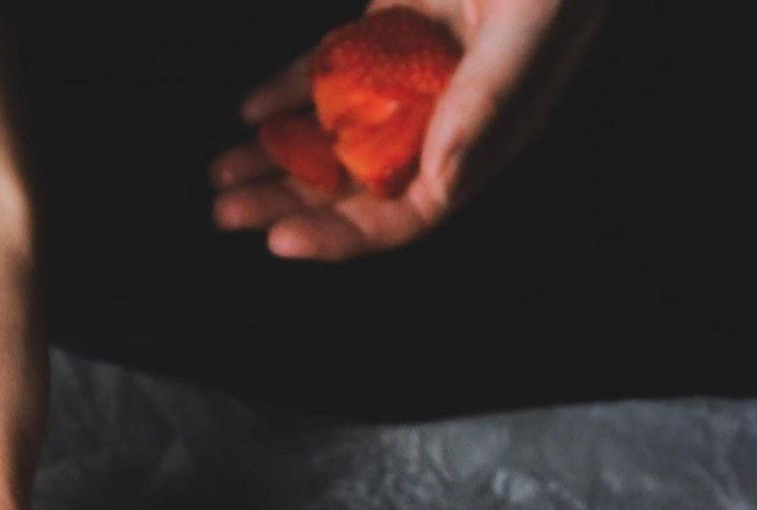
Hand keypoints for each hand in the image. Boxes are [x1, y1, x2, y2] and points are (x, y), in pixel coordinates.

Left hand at [211, 0, 606, 259]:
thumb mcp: (534, 23)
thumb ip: (489, 102)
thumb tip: (443, 179)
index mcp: (483, 136)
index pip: (405, 212)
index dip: (342, 235)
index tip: (280, 239)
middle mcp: (442, 118)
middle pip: (355, 183)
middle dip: (288, 201)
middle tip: (228, 211)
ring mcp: (412, 76)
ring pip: (334, 134)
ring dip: (277, 156)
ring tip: (222, 171)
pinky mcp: (391, 30)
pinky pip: (333, 72)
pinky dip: (290, 91)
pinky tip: (252, 112)